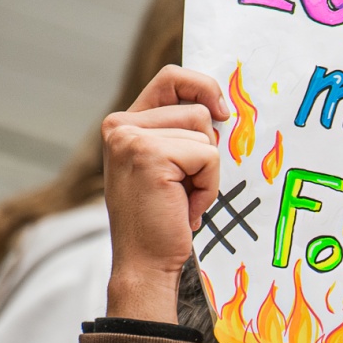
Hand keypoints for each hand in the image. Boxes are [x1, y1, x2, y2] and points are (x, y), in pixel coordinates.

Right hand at [102, 65, 229, 322]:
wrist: (144, 263)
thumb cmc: (162, 219)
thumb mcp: (170, 166)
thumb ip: (180, 132)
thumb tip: (221, 109)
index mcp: (124, 124)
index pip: (171, 78)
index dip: (202, 86)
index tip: (222, 112)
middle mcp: (120, 126)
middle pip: (196, 109)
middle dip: (205, 150)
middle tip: (184, 186)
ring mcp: (131, 138)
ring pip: (204, 134)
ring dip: (207, 172)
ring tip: (182, 198)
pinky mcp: (150, 155)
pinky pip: (208, 157)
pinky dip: (208, 186)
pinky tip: (185, 207)